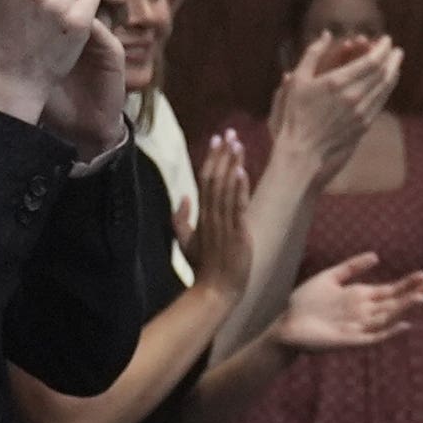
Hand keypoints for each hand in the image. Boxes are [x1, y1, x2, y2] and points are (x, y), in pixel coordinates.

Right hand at [185, 132, 252, 299]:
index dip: (211, 158)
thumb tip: (182, 197)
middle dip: (222, 154)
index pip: (204, 180)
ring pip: (225, 188)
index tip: (216, 139)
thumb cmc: (203, 267)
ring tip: (238, 143)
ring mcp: (223, 224)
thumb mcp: (185, 242)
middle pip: (213, 178)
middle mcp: (210, 215)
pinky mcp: (236, 233)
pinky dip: (239, 188)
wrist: (214, 290)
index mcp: (200, 215)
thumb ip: (180, 219)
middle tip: (229, 132)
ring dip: (232, 163)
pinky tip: (242, 171)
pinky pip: (236, 206)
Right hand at [267, 32, 402, 186]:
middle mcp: (353, 96)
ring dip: (394, 72)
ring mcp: (361, 112)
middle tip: (396, 49)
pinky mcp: (364, 124)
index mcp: (337, 82)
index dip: (382, 48)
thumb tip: (326, 34)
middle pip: (383, 72)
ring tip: (396, 63)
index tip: (386, 39)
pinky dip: (387, 89)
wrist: (303, 149)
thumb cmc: (296, 113)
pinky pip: (381, 102)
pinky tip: (387, 83)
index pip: (371, 61)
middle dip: (392, 58)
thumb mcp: (298, 79)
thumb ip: (313, 53)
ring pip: (385, 87)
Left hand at [275, 253, 422, 351]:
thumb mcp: (329, 278)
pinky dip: (389, 332)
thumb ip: (351, 267)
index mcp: (360, 296)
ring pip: (387, 317)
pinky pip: (374, 337)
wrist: (286, 325)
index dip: (408, 283)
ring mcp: (359, 326)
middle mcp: (364, 311)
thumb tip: (377, 256)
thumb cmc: (305, 302)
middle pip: (394, 302)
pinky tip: (402, 325)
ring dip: (404, 308)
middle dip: (413, 294)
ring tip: (421, 298)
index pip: (390, 289)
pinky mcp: (350, 340)